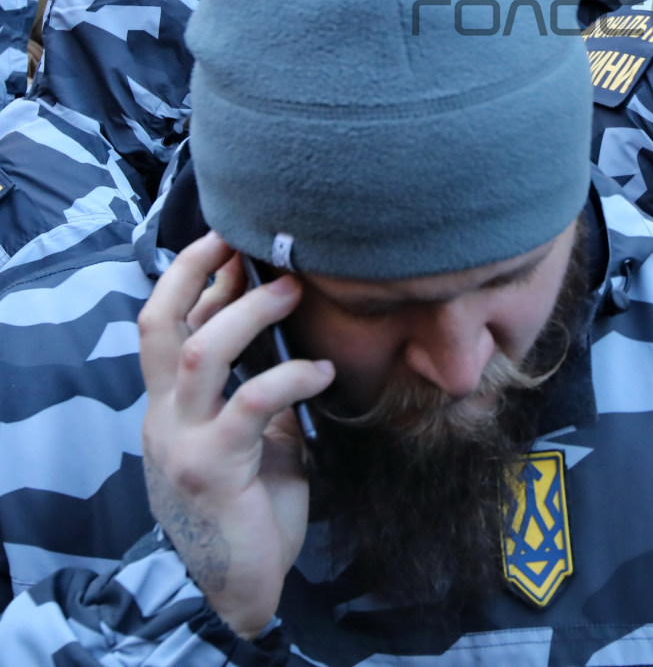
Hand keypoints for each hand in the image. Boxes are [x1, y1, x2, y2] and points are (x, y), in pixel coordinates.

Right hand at [138, 232, 334, 639]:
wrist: (244, 584)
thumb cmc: (254, 501)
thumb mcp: (252, 431)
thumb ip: (254, 384)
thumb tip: (280, 327)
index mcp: (171, 404)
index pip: (164, 323)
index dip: (190, 275)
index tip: (229, 238)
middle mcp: (165, 416)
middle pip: (159, 325)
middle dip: (197, 273)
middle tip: (250, 244)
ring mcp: (183, 442)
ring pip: (199, 355)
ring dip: (247, 314)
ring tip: (293, 290)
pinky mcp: (213, 469)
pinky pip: (250, 405)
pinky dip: (290, 378)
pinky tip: (324, 372)